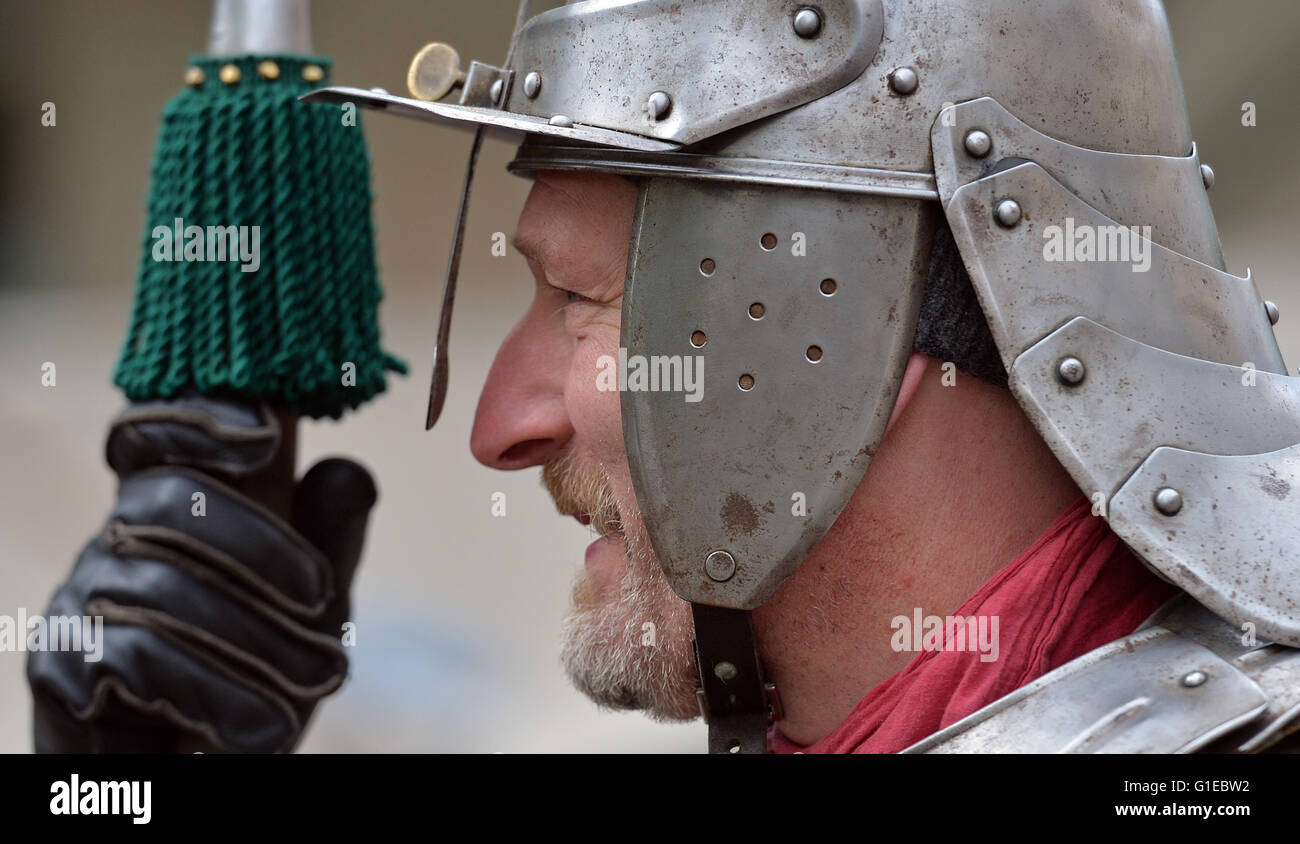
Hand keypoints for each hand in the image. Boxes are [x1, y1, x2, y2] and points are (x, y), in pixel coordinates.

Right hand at [27, 394, 374, 752]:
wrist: (218, 765)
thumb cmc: (260, 671)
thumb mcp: (314, 606)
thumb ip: (331, 539)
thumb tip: (351, 469)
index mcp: (168, 503)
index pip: (151, 433)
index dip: (193, 416)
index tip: (267, 431)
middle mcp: (114, 537)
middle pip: (164, 500)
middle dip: (257, 544)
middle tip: (323, 596)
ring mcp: (79, 598)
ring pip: (161, 585)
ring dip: (255, 638)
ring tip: (321, 678)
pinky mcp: (59, 665)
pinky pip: (134, 657)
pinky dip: (216, 692)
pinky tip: (260, 724)